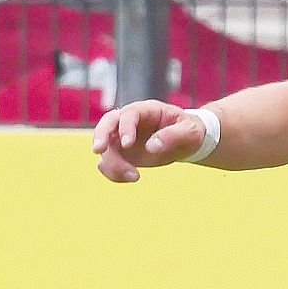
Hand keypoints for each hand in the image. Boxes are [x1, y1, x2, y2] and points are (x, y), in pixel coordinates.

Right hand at [92, 101, 206, 182]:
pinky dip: (113, 173)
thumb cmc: (189, 131)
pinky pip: (109, 163)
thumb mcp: (190, 132)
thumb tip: (152, 146)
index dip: (125, 127)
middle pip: (107, 122)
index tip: (128, 145)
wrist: (185, 142)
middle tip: (98, 150)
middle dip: (100, 135)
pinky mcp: (122, 154)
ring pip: (106, 148)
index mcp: (147, 110)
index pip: (129, 114)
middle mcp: (130, 121)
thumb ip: (173, 136)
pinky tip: (130, 178)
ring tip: (134, 176)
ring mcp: (123, 137)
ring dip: (112, 163)